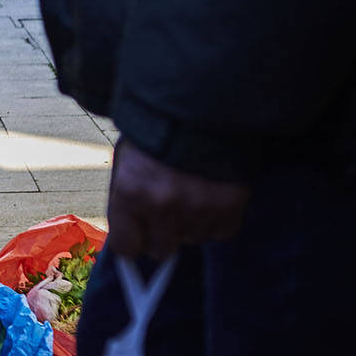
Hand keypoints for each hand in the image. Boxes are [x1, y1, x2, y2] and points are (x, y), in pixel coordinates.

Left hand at [105, 139, 251, 258]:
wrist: (201, 106)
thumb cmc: (157, 135)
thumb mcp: (126, 162)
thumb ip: (125, 201)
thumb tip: (127, 238)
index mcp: (130, 191)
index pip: (126, 247)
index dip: (132, 241)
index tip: (136, 236)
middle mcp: (163, 204)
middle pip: (160, 250)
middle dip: (161, 235)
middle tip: (166, 212)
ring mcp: (198, 206)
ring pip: (191, 240)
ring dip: (190, 225)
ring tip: (190, 193)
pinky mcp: (230, 205)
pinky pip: (220, 232)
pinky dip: (216, 220)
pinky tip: (210, 196)